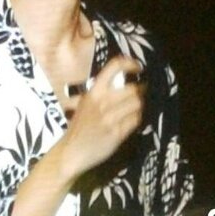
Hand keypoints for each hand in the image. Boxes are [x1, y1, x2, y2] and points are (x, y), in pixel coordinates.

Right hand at [60, 55, 144, 183]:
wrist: (71, 152)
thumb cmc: (79, 126)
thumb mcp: (86, 103)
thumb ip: (102, 92)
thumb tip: (126, 82)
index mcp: (93, 91)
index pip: (115, 66)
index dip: (131, 63)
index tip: (138, 68)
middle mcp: (102, 101)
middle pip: (133, 88)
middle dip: (142, 90)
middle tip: (143, 93)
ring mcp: (110, 118)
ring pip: (137, 104)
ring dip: (141, 105)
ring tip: (137, 107)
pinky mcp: (117, 133)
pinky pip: (136, 120)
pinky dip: (138, 118)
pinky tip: (133, 120)